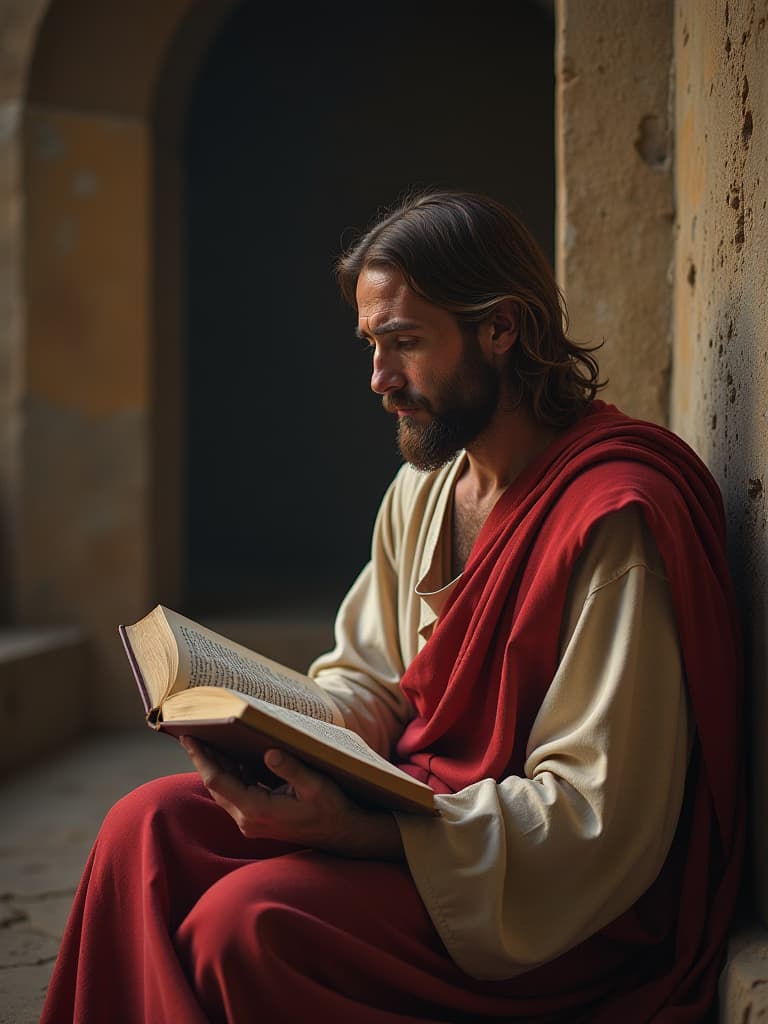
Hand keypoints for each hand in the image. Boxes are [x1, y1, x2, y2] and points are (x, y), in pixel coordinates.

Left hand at [180, 737, 404, 859]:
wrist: (342, 834)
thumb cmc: (331, 808)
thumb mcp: (316, 785)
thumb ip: (292, 769)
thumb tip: (270, 752)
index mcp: (257, 811)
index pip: (218, 781)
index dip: (202, 758)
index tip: (189, 737)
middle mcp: (247, 819)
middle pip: (216, 784)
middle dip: (203, 758)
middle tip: (190, 731)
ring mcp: (251, 821)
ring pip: (224, 789)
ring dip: (214, 764)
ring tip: (204, 738)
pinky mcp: (257, 818)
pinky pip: (235, 792)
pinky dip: (229, 772)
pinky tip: (229, 753)